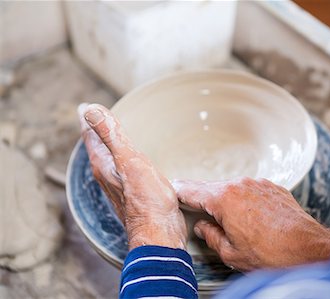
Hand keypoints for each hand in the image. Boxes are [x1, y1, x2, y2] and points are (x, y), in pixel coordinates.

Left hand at [78, 103, 186, 249]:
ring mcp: (121, 187)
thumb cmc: (146, 199)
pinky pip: (124, 170)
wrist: (159, 233)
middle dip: (97, 132)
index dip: (88, 119)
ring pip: (110, 160)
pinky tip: (134, 162)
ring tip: (113, 137)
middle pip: (98, 148)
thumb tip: (89, 110)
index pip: (91, 136)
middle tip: (97, 118)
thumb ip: (110, 135)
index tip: (85, 107)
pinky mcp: (135, 195)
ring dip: (110, 146)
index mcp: (104, 164)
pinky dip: (124, 159)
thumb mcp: (129, 161)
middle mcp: (108, 175)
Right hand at [174, 178, 329, 270]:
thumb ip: (210, 236)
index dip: (181, 191)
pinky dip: (243, 197)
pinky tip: (244, 212)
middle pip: (212, 187)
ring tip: (220, 212)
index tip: (173, 189)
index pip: (194, 191)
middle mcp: (241, 185)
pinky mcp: (273, 188)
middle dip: (201, 194)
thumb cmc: (271, 253)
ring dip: (224, 197)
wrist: (307, 248)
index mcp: (225, 199)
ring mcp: (259, 184)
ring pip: (232, 188)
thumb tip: (202, 227)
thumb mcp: (231, 252)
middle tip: (189, 198)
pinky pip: (250, 189)